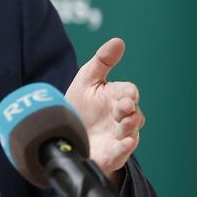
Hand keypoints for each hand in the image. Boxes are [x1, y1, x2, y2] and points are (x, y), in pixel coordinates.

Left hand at [65, 38, 144, 186]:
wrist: (63, 133)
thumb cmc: (81, 104)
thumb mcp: (88, 80)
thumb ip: (102, 61)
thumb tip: (118, 41)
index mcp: (117, 98)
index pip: (129, 93)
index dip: (128, 93)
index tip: (126, 94)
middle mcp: (121, 118)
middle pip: (133, 114)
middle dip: (129, 110)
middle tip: (123, 107)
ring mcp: (117, 138)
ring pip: (130, 134)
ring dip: (129, 129)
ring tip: (123, 127)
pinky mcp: (109, 155)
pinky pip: (120, 154)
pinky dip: (123, 150)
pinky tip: (123, 144)